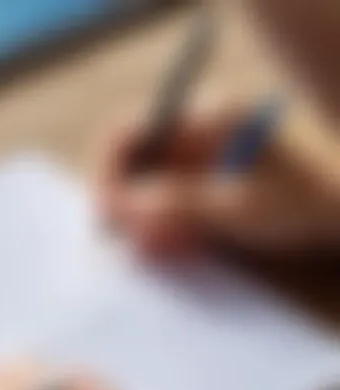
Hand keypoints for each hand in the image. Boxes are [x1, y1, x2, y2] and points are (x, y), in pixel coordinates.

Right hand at [101, 106, 339, 257]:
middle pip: (129, 162)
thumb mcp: (236, 207)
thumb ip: (175, 205)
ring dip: (136, 220)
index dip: (107, 173)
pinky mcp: (198, 184)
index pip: (127, 133)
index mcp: (202, 118)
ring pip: (141, 186)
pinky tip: (168, 251)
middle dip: (120, 203)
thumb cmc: (301, 201)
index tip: (106, 214)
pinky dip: (156, 228)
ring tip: (148, 252)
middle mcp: (192, 132)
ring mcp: (194, 159)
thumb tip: (121, 210)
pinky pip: (160, 203)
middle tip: (120, 242)